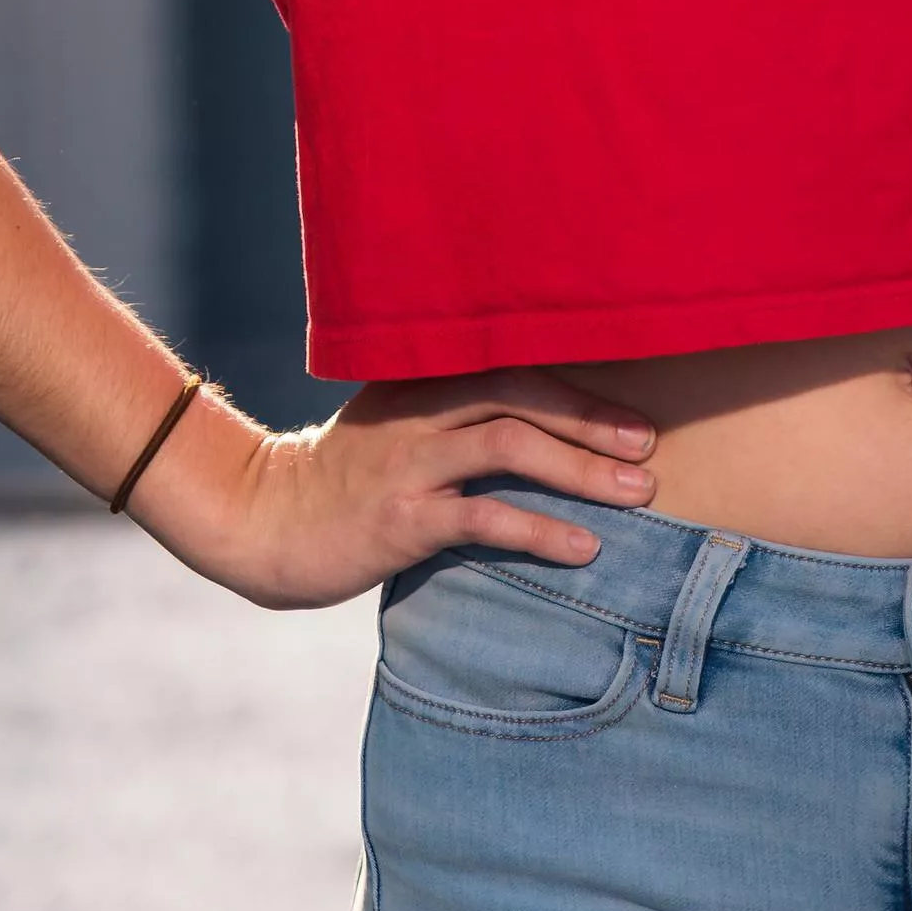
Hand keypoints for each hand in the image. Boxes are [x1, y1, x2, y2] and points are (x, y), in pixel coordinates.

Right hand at [133, 370, 657, 608]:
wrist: (261, 522)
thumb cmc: (345, 480)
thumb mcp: (397, 427)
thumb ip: (456, 415)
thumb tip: (546, 426)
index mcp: (424, 379)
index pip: (515, 363)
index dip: (581, 385)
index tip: (635, 411)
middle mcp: (421, 409)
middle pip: (525, 393)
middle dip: (595, 419)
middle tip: (651, 447)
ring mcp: (410, 461)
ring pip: (513, 445)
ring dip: (584, 469)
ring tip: (640, 495)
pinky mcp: (401, 517)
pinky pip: (484, 515)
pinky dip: (542, 529)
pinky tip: (584, 547)